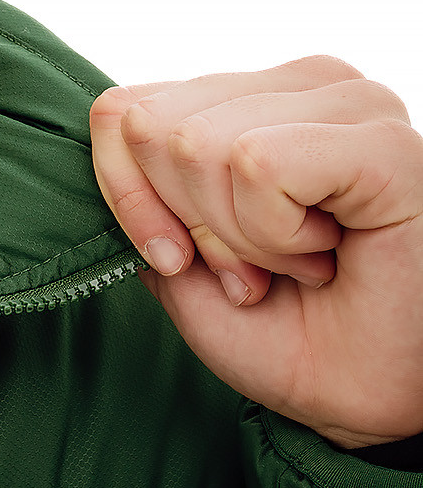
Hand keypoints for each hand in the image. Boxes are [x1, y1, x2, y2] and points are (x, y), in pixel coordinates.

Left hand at [90, 56, 422, 447]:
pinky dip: (274, 235)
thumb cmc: (286, 337)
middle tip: (253, 271)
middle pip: (152, 127)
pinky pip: (257, 166)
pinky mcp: (378, 142)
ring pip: (198, 144)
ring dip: (237, 239)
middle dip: (188, 224)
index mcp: (250, 103)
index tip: (177, 259)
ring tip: (296, 264)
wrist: (364, 399)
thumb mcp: (179, 272)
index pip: (123, 110)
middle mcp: (300, 88)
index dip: (129, 200)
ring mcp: (345, 104)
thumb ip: (138, 203)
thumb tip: (108, 135)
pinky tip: (324, 253)